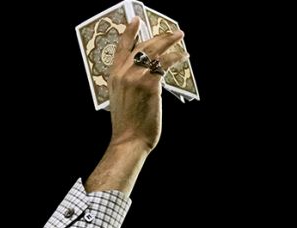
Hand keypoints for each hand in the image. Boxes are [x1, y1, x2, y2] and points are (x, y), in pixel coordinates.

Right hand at [107, 17, 187, 150]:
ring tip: (179, 36)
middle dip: (158, 36)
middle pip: (142, 46)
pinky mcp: (149, 85)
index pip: (121, 47)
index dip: (129, 32)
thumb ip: (129, 82)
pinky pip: (164, 64)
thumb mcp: (121, 98)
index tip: (136, 20)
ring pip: (154, 51)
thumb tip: (147, 71)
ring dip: (169, 41)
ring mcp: (135, 78)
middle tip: (171, 31)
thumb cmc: (128, 124)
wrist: (129, 139)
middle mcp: (123, 73)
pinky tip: (183, 55)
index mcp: (113, 76)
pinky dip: (176, 57)